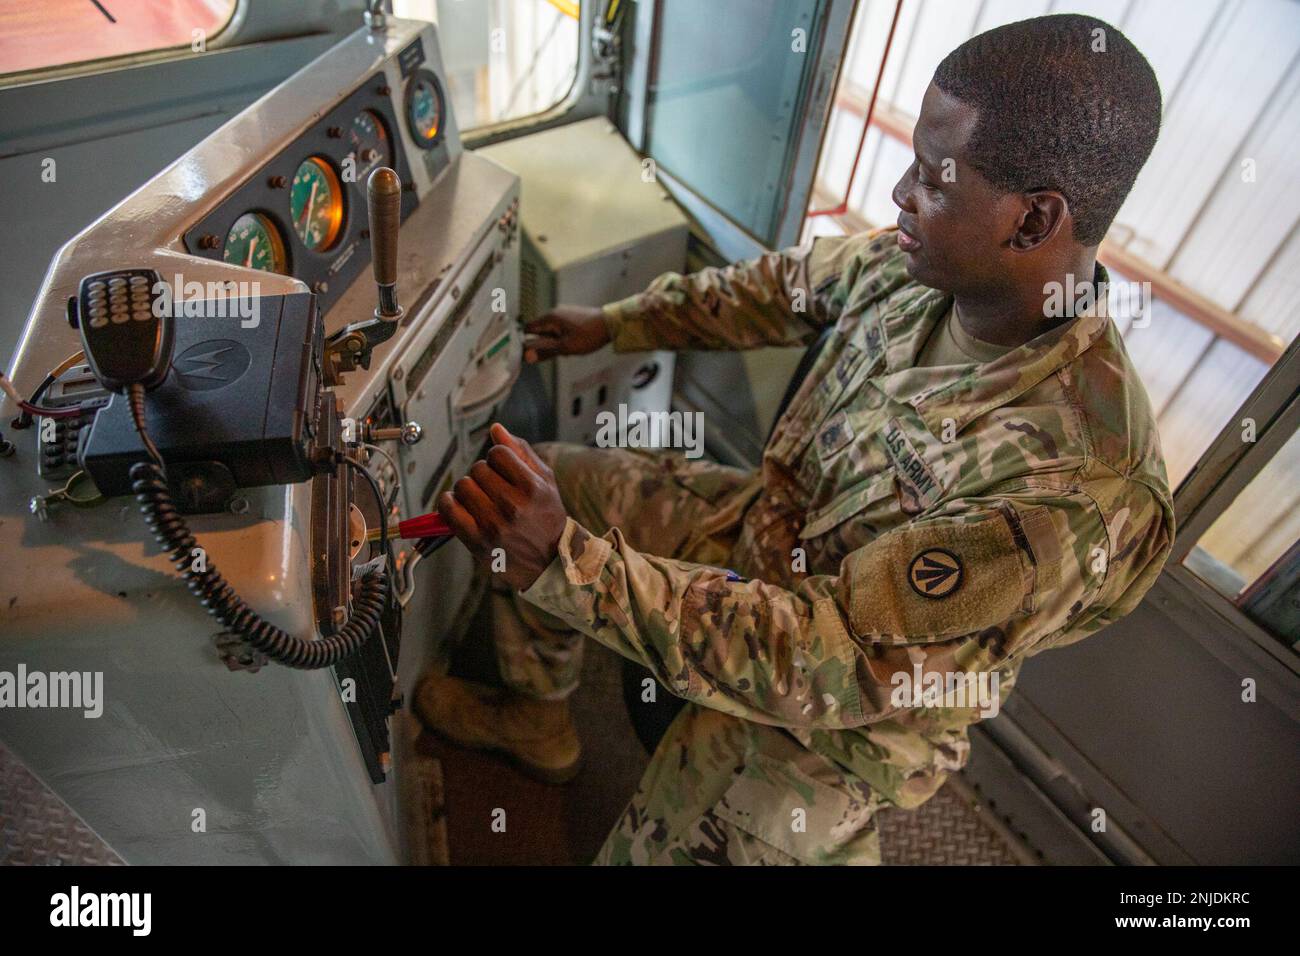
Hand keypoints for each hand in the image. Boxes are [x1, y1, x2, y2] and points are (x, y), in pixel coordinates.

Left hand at [437, 423, 566, 590]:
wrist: (547, 559)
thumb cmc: (545, 515)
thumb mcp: (544, 481)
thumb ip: (521, 452)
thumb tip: (496, 429)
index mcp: (532, 489)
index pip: (498, 454)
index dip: (498, 458)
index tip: (502, 469)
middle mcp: (512, 507)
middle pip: (478, 469)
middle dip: (483, 473)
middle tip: (492, 486)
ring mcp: (493, 525)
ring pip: (462, 486)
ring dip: (467, 488)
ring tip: (479, 497)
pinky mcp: (476, 541)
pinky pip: (448, 509)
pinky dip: (448, 502)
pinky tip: (458, 504)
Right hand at [523, 305, 610, 362]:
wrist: (612, 324)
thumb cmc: (589, 335)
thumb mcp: (565, 347)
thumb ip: (545, 351)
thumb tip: (527, 356)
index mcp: (550, 317)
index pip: (528, 329)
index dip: (526, 342)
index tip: (531, 354)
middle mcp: (555, 312)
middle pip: (540, 331)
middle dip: (546, 344)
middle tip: (559, 353)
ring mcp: (564, 313)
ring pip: (552, 331)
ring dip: (556, 343)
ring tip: (569, 350)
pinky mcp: (573, 316)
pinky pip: (561, 329)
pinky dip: (564, 338)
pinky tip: (575, 345)